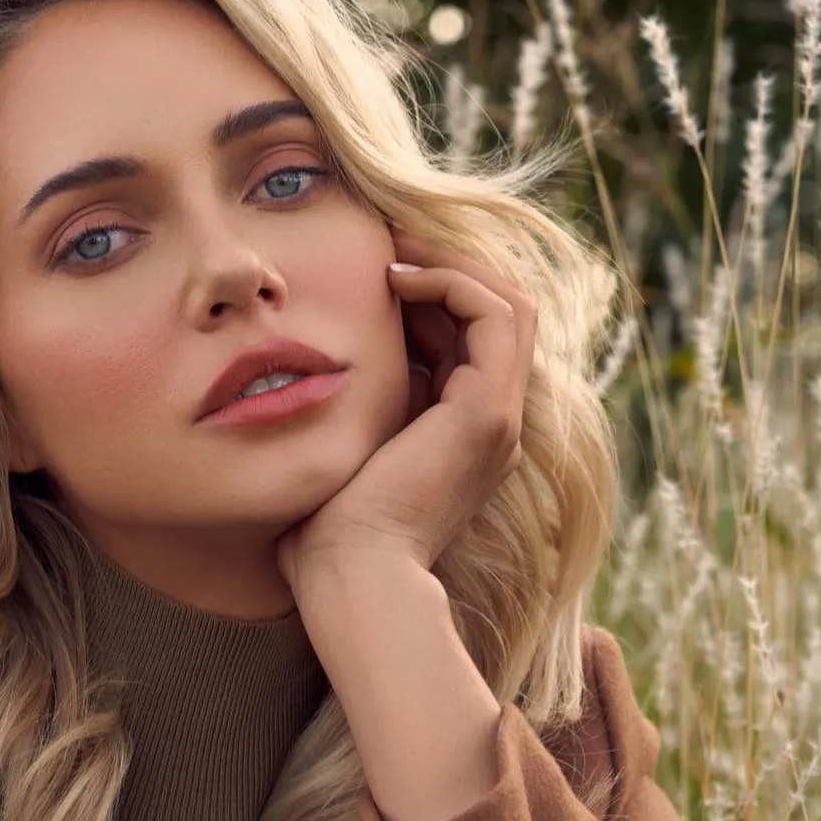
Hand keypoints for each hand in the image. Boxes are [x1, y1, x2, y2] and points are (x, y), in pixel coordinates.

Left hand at [276, 225, 538, 592]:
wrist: (349, 577)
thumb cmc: (326, 530)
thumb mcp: (344, 450)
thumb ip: (354, 409)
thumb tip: (313, 367)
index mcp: (463, 434)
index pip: (470, 340)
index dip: (431, 296)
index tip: (374, 273)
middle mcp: (493, 423)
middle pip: (497, 317)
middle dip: (446, 269)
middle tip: (387, 244)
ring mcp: (498, 418)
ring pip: (508, 307)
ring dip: (451, 266)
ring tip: (391, 252)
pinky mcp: (486, 413)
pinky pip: (494, 316)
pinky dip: (451, 283)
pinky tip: (394, 279)